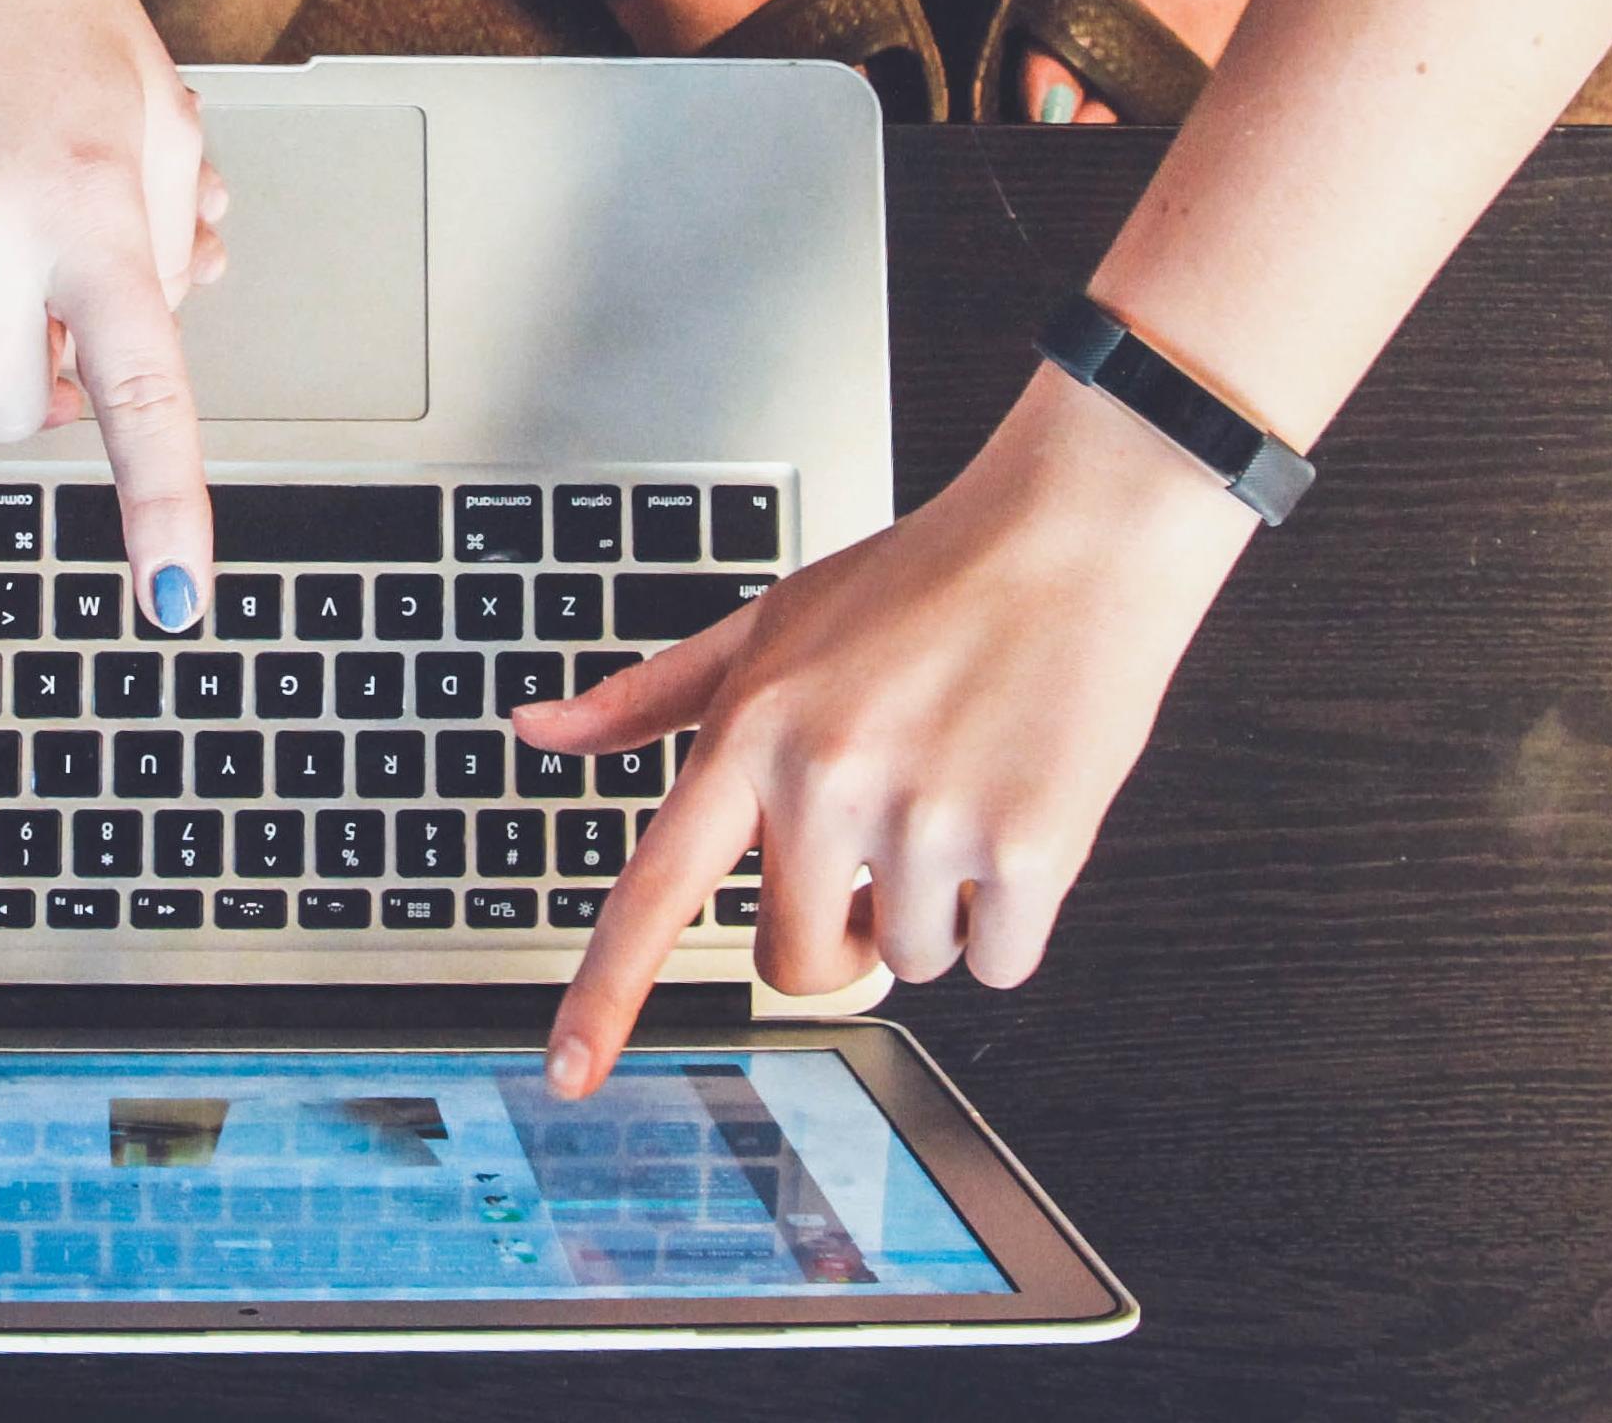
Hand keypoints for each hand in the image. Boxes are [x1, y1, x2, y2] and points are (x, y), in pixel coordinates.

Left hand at [522, 364, 1261, 1096]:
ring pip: (909, 962)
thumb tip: (537, 730)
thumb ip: (650, 697)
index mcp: (752, 734)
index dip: (605, 994)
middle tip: (877, 849)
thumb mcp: (767, 623)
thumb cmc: (920, 582)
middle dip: (837, 933)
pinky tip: (1015, 814)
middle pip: (796, 961)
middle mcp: (827, 783)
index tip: (569, 1073)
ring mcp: (927, 820)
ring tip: (957, 792)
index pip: (656, 890)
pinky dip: (1011, 918)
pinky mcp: (1029, 849)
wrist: (1073, 538)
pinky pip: (999, 963)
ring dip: (935, 910)